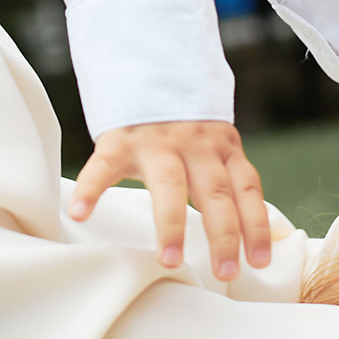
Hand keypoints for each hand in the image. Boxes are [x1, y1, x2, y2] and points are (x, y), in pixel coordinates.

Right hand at [70, 120, 270, 280]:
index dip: (256, 226)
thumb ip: (228, 176)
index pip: (246, 190)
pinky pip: (105, 167)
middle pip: (215, 193)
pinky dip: (92, 190)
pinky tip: (80, 213)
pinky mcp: (120, 140)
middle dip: (223, 235)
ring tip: (171, 260)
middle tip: (226, 273)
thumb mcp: (214, 142)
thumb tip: (253, 233)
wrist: (150, 66)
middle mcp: (195, 145)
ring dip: (172, 225)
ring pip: (169, 186)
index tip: (258, 262)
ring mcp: (157, 142)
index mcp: (222, 148)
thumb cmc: (184, 123)